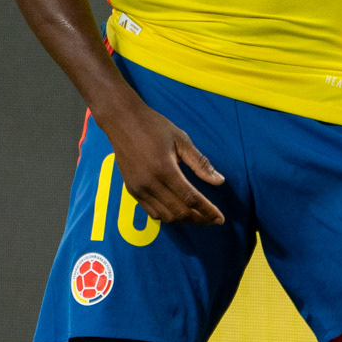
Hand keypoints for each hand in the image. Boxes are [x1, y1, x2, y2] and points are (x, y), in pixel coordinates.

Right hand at [104, 97, 226, 225]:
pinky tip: (179, 212)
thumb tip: (219, 181)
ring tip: (199, 217)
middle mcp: (150, 183)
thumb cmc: (154, 126)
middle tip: (213, 219)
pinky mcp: (132, 190)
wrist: (121, 121)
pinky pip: (152, 212)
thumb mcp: (181, 140)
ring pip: (165, 216)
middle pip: (179, 212)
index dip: (207, 211)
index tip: (220, 219)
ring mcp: (139, 189)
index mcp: (165, 169)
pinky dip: (168, 216)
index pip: (190, 198)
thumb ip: (200, 163)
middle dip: (199, 219)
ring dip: (184, 220)